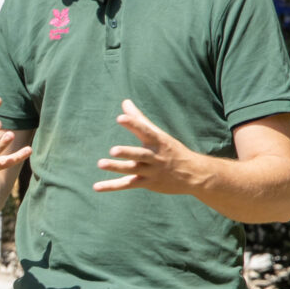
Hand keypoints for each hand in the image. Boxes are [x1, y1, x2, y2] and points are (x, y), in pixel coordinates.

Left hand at [95, 99, 209, 193]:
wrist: (193, 175)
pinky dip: (112, 186)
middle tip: (113, 150)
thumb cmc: (172, 150)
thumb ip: (139, 119)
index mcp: (158, 142)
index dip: (133, 124)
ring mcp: (151, 171)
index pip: (145, 131)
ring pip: (132, 170)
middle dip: (127, 153)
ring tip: (100, 163)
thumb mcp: (158, 135)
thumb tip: (125, 102)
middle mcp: (154, 157)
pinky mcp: (147, 183)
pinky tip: (96, 186)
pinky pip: (127, 184)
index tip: (121, 118)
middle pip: (139, 154)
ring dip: (117, 167)